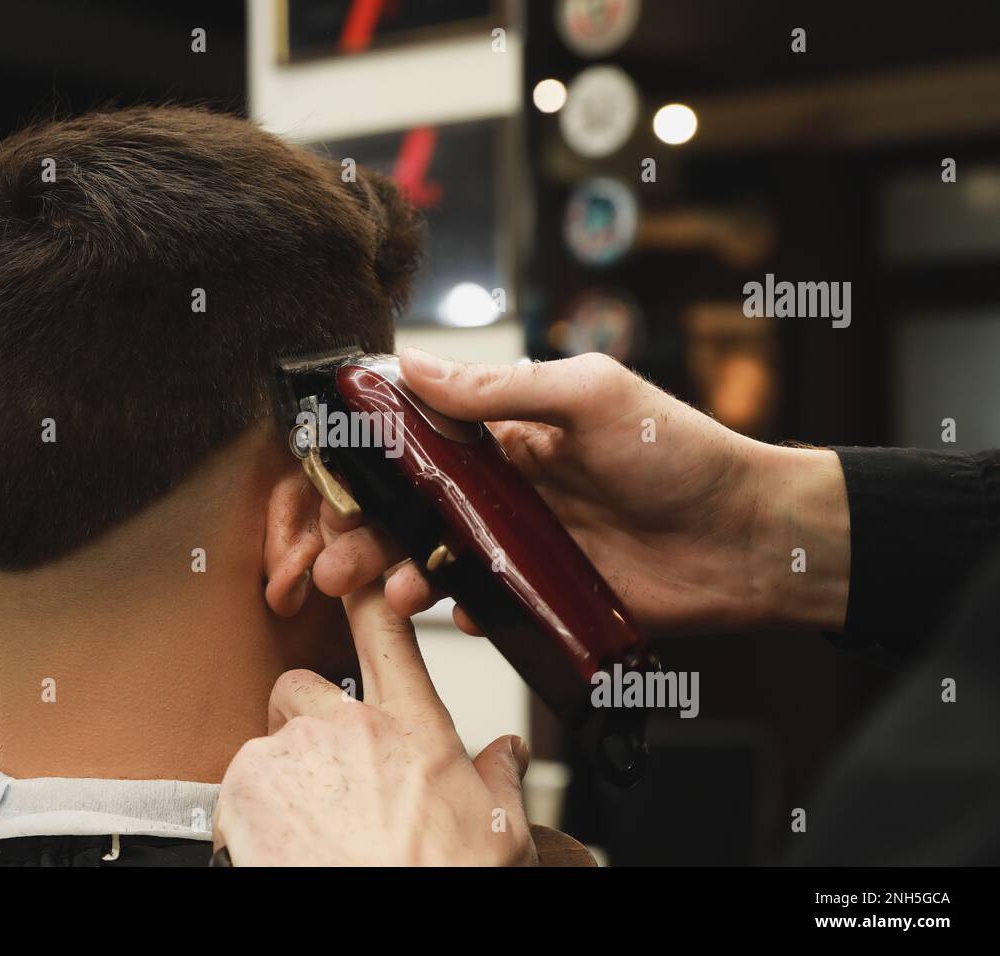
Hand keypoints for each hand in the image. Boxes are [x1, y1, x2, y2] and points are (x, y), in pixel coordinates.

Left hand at [212, 575, 535, 865]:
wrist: (391, 928)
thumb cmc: (446, 884)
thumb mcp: (499, 835)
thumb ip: (499, 781)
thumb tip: (509, 754)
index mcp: (417, 731)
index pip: (390, 638)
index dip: (368, 594)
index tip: (354, 572)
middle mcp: (353, 727)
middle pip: (303, 686)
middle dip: (302, 721)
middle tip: (322, 778)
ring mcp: (295, 752)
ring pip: (267, 743)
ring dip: (279, 780)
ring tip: (308, 834)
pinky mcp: (245, 788)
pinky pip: (234, 789)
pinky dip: (246, 818)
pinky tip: (282, 850)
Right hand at [311, 349, 849, 634]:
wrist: (752, 539)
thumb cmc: (680, 452)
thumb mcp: (590, 396)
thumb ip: (500, 389)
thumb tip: (414, 366)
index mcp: (511, 434)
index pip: (421, 441)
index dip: (371, 461)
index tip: (330, 477)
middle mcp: (508, 490)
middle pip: (415, 510)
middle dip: (367, 533)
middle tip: (334, 559)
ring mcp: (525, 546)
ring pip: (441, 562)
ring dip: (402, 577)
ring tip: (383, 593)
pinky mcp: (547, 597)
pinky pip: (490, 607)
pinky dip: (465, 613)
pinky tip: (459, 615)